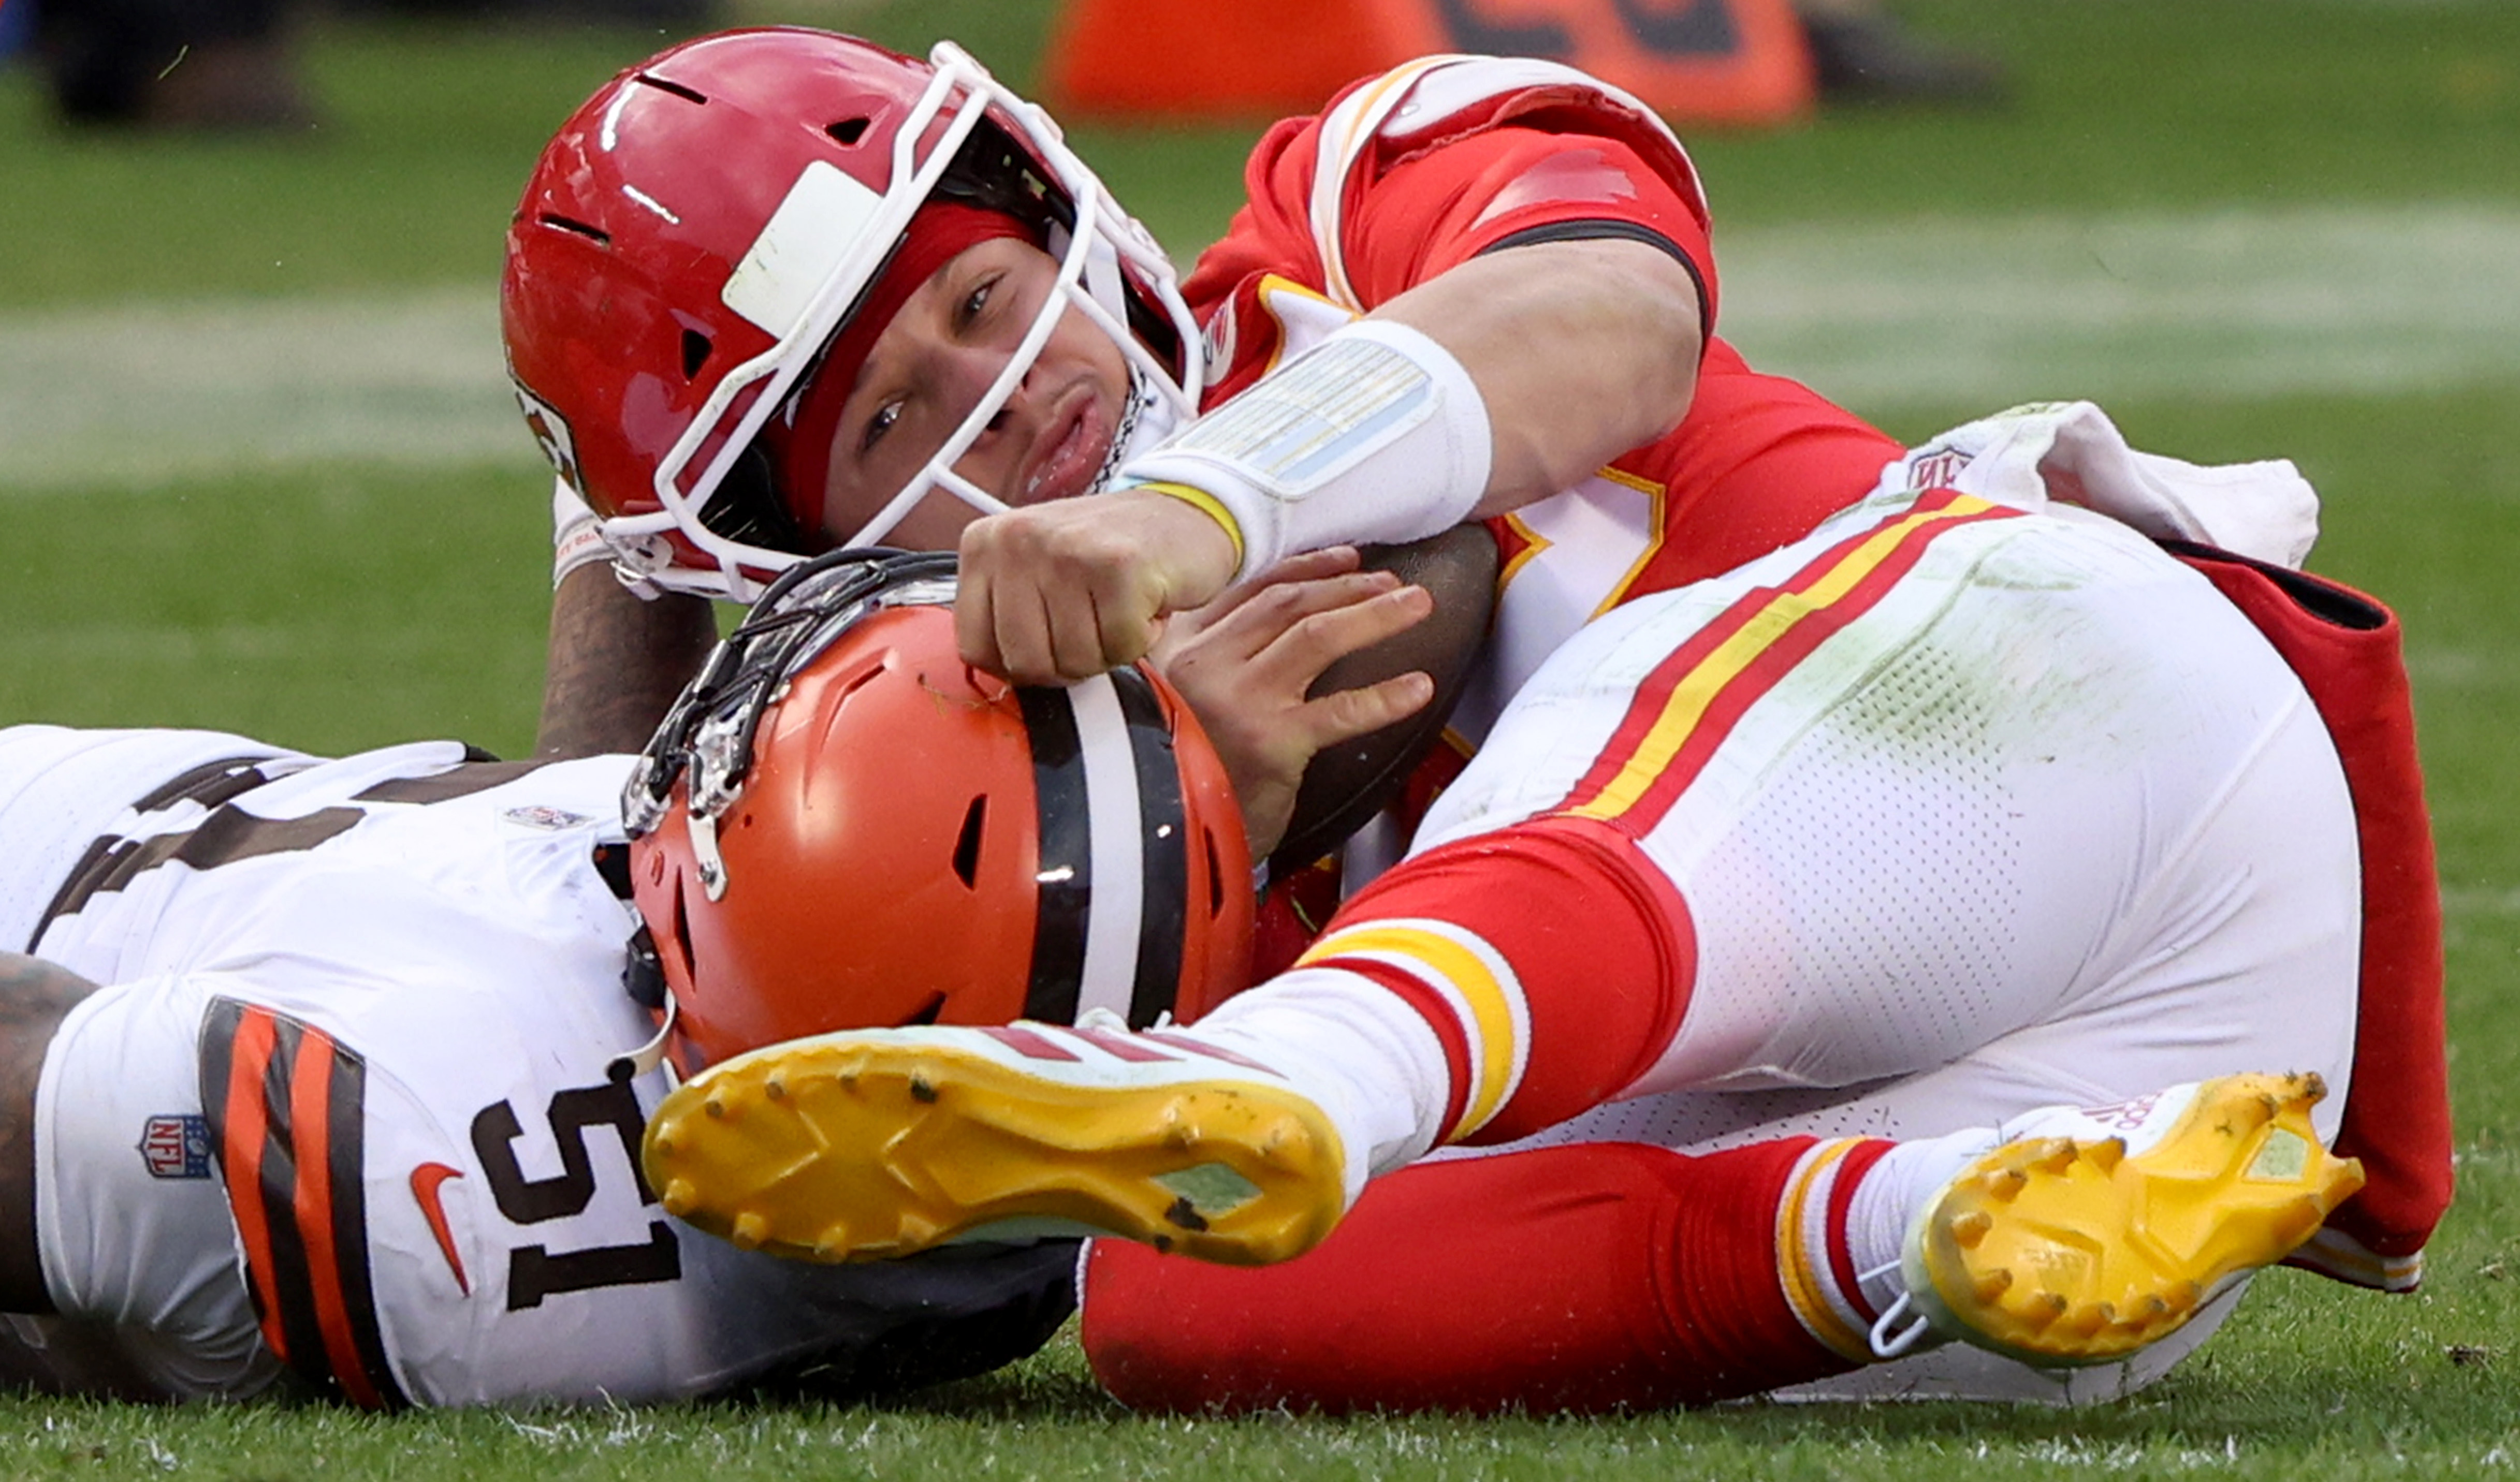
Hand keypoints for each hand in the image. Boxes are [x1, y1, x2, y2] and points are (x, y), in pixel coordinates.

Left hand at [956, 490, 1240, 683]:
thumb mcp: (1035, 572)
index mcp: (985, 543)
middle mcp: (1018, 538)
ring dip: (1109, 650)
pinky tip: (1145, 602)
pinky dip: (1142, 638)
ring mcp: (1067, 548)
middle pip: (1025, 662)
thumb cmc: (1108, 554)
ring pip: (1074, 659)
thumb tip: (997, 673)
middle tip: (1095, 629)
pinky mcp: (1118, 564)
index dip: (1019, 667)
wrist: (1184, 513)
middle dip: (1068, 664)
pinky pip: (1120, 646)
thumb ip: (1005, 614)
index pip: (975, 648)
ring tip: (1120, 608)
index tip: (1050, 647)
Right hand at [1150, 549, 1435, 856]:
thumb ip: (1221, 658)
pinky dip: (1384, 696)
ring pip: (1316, 637)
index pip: (1254, 591)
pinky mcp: (1270, 741)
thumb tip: (1291, 617)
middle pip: (1289, 605)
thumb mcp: (1186, 699)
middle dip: (1349, 587)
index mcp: (1182, 646)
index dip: (1308, 570)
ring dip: (1373, 617)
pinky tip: (1418, 687)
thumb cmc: (1189, 770)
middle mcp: (1204, 662)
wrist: (1168, 839)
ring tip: (1417, 607)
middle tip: (1397, 584)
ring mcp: (1237, 699)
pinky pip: (1339, 710)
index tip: (1350, 561)